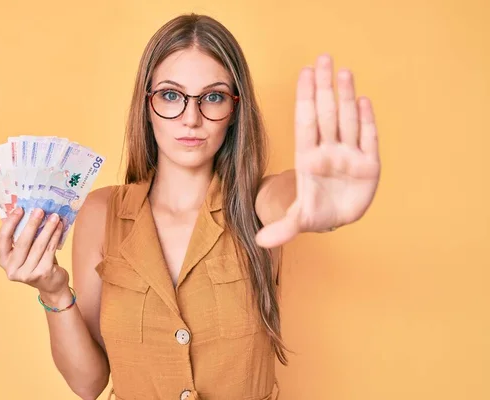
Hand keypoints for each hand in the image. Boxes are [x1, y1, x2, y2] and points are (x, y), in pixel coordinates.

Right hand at [0, 207, 68, 294]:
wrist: (52, 285)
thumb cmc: (38, 263)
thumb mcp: (27, 251)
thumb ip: (24, 236)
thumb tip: (28, 211)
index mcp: (4, 260)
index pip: (2, 238)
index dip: (11, 222)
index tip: (20, 209)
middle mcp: (12, 269)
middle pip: (22, 241)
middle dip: (32, 223)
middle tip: (40, 210)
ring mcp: (26, 274)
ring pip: (38, 245)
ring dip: (47, 228)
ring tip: (55, 217)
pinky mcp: (42, 274)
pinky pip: (49, 250)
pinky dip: (55, 237)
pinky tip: (60, 227)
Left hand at [256, 54, 380, 247]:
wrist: (336, 217)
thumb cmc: (314, 212)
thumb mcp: (297, 221)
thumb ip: (282, 228)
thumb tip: (259, 243)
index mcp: (308, 158)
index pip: (306, 122)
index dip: (306, 98)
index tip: (305, 73)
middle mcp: (328, 151)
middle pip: (326, 113)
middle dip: (324, 87)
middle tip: (323, 57)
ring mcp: (349, 155)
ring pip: (347, 119)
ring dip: (346, 96)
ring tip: (343, 71)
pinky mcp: (369, 164)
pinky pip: (368, 137)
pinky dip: (368, 120)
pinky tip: (364, 99)